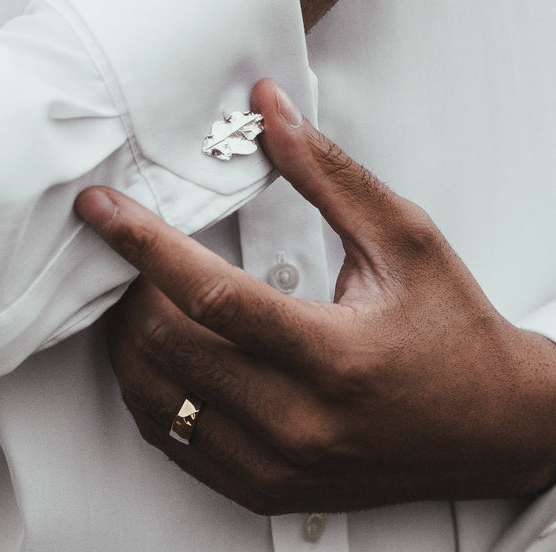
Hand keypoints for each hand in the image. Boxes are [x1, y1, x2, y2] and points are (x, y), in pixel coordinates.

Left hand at [75, 78, 555, 514]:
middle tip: (127, 248)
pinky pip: (173, 441)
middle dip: (129, 288)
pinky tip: (160, 349)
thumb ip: (327, 173)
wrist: (493, 428)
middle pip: (167, 349)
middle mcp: (298, 423)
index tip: (100, 208)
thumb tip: (268, 108)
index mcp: (335, 356)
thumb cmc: (453, 331)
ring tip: (139, 292)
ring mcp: (276, 465)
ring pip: (155, 400)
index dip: (143, 244)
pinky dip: (150, 388)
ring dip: (129, 337)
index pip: (211, 296)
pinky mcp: (265, 487)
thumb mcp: (403, 239)